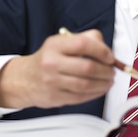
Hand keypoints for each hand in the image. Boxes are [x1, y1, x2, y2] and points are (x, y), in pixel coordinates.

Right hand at [0, 29, 114, 108]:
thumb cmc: (48, 59)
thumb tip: (107, 50)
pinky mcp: (55, 97)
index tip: (110, 57)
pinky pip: (81, 97)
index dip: (102, 51)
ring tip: (109, 81)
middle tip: (112, 71)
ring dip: (103, 83)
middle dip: (106, 70)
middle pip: (87, 67)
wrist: (25, 79)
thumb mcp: (62, 42)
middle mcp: (51, 62)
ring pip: (86, 84)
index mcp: (55, 45)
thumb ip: (86, 39)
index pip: (83, 44)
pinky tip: (100, 89)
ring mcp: (52, 81)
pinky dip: (95, 93)